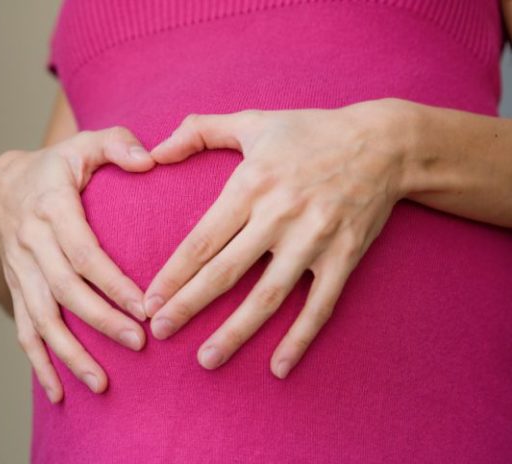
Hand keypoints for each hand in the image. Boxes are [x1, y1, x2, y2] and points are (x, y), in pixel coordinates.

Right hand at [0, 127, 155, 401]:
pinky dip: (39, 363)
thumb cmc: (58, 165)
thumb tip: (151, 160)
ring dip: (70, 353)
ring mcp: (19, 269)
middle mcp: (30, 242)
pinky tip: (58, 392)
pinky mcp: (16, 288)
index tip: (145, 307)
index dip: (113, 283)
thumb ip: (119, 143)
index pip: (84, 252)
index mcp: (52, 207)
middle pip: (65, 291)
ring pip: (42, 319)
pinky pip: (24, 330)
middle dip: (100, 321)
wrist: (3, 183)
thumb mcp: (85, 143)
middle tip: (139, 344)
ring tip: (101, 383)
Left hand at [143, 99, 410, 378]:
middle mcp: (280, 215)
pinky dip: (300, 338)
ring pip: (268, 295)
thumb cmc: (310, 132)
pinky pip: (320, 306)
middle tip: (158, 332)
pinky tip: (278, 367)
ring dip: (236, 331)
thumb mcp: (253, 122)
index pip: (203, 239)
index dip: (173, 273)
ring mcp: (314, 240)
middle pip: (226, 271)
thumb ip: (199, 131)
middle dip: (188, 305)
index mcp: (252, 184)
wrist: (383, 143)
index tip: (148, 301)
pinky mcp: (343, 257)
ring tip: (206, 360)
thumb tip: (153, 152)